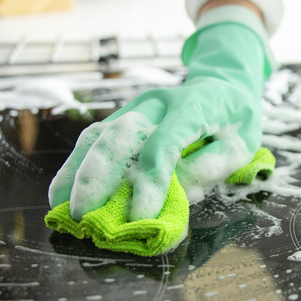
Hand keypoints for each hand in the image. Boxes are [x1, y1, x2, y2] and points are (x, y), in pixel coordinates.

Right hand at [48, 11, 269, 221]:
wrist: (225, 84)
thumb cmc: (236, 122)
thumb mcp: (241, 147)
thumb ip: (210, 168)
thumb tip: (174, 193)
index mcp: (195, 106)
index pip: (166, 143)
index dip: (150, 181)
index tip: (138, 216)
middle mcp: (159, 101)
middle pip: (121, 134)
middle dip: (98, 177)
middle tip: (83, 215)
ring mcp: (137, 105)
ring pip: (99, 133)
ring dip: (77, 171)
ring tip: (60, 206)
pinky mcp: (124, 114)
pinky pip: (95, 137)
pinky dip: (77, 165)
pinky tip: (62, 191)